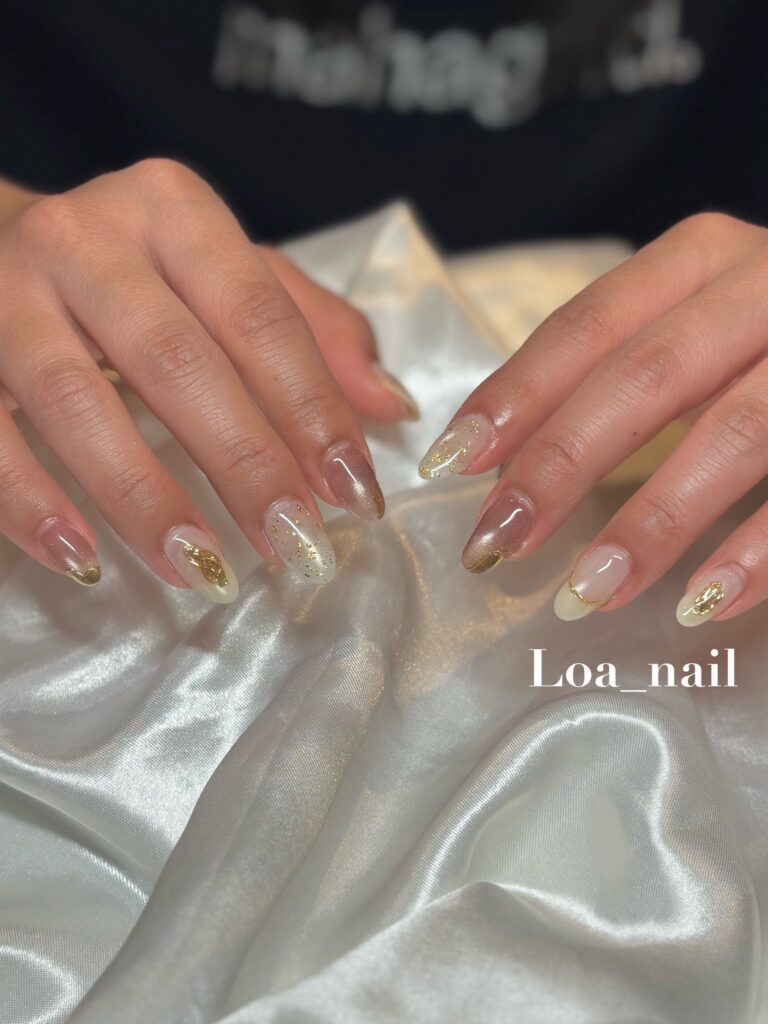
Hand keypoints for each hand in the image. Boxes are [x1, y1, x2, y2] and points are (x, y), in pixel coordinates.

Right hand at [0, 160, 417, 600]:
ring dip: (144, 496)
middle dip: (245, 464)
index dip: (312, 411)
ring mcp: (6, 290)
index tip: (354, 494)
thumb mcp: (227, 273)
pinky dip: (30, 503)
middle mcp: (87, 237)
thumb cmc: (135, 271)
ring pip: (77, 401)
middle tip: (294, 544)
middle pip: (178, 362)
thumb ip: (312, 330)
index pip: (260, 318)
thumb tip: (388, 407)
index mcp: (173, 211)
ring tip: (202, 570)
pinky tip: (81, 560)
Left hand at [419, 212, 767, 627]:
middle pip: (647, 375)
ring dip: (655, 520)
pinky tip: (702, 603)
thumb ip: (615, 373)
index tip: (451, 462)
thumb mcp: (693, 326)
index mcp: (701, 259)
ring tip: (587, 592)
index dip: (517, 394)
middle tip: (497, 544)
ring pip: (737, 430)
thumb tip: (501, 461)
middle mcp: (764, 284)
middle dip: (562, 463)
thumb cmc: (765, 335)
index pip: (588, 326)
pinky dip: (758, 550)